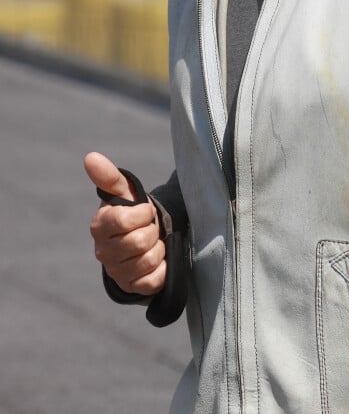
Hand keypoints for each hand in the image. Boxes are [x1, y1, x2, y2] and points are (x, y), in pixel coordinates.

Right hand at [84, 152, 166, 295]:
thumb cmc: (133, 211)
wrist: (143, 238)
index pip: (123, 220)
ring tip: (154, 243)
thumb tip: (90, 157)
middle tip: (151, 228)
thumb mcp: (125, 192)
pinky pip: (152, 281)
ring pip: (148, 261)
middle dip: (153, 231)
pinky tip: (157, 261)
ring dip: (159, 249)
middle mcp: (103, 251)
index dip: (143, 214)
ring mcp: (116, 271)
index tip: (146, 211)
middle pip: (139, 241)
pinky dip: (161, 270)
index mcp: (100, 226)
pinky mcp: (130, 288)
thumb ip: (109, 176)